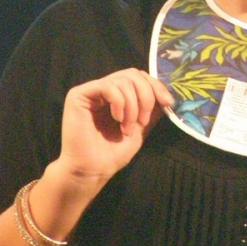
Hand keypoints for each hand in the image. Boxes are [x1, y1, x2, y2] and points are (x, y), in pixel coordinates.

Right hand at [57, 69, 172, 185]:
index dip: (156, 86)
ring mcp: (91, 91)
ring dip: (132, 105)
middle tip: (143, 120)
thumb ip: (151, 110)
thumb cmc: (113, 153)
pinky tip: (117, 119)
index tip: (168, 102)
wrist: (92, 170)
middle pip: (133, 74)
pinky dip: (119, 102)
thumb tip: (166, 95)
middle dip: (146, 96)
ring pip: (122, 80)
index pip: (140, 78)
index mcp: (118, 95)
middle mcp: (103, 89)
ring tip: (127, 127)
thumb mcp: (140, 128)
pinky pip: (107, 86)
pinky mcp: (78, 95)